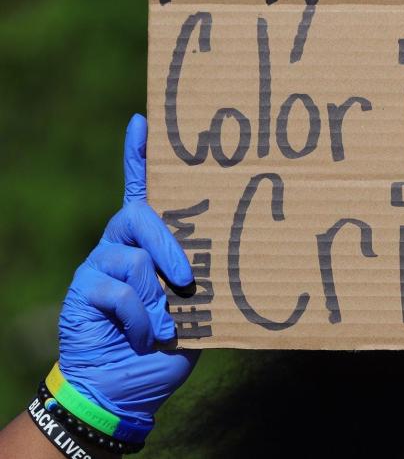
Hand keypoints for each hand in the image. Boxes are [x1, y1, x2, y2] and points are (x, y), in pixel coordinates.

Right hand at [57, 114, 197, 439]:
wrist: (126, 388)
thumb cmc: (168, 345)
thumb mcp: (197, 309)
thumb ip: (201, 280)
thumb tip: (215, 263)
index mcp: (149, 242)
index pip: (143, 190)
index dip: (141, 156)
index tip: (144, 121)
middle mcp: (120, 244)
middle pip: (139, 215)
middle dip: (168, 244)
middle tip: (187, 278)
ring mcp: (98, 265)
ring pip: (131, 257)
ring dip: (156, 297)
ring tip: (166, 326)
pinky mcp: (82, 290)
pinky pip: (117, 290)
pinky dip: (141, 318)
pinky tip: (148, 336)